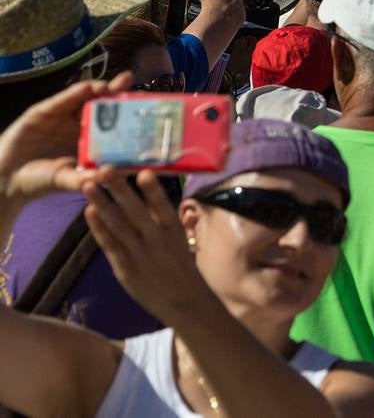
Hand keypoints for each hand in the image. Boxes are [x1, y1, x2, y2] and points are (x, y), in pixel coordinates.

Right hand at [0, 74, 130, 207]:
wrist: (5, 179)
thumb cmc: (40, 181)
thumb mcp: (67, 180)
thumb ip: (85, 178)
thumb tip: (111, 176)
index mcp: (90, 141)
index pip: (114, 123)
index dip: (129, 114)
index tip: (148, 107)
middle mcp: (79, 125)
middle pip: (103, 105)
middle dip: (119, 93)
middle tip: (133, 83)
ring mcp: (62, 116)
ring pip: (85, 97)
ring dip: (101, 88)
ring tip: (118, 83)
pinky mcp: (42, 112)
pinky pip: (61, 100)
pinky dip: (75, 93)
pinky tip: (88, 88)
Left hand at [81, 168, 212, 324]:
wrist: (186, 304)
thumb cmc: (183, 269)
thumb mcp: (181, 242)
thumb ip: (164, 223)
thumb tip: (148, 199)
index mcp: (174, 232)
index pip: (163, 206)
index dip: (153, 190)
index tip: (143, 172)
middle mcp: (157, 241)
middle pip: (135, 211)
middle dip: (119, 189)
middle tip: (106, 169)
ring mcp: (140, 256)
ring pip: (118, 225)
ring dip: (102, 204)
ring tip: (88, 186)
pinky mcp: (126, 270)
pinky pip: (110, 246)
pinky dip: (99, 229)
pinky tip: (89, 212)